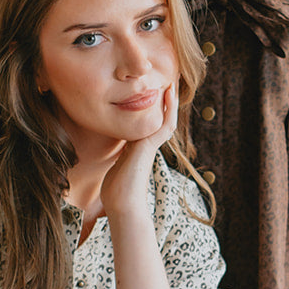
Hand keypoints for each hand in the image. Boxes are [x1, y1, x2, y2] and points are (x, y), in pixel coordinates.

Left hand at [98, 84, 178, 219]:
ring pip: (166, 121)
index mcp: (139, 149)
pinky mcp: (148, 147)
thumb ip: (120, 156)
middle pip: (162, 120)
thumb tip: (117, 155)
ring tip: (172, 85)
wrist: (121, 203)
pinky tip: (167, 95)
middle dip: (166, 104)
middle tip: (170, 85)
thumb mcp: (117, 166)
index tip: (156, 95)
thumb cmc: (116, 190)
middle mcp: (147, 146)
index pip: (151, 125)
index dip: (156, 111)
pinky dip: (168, 110)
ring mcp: (150, 147)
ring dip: (171, 104)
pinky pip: (164, 125)